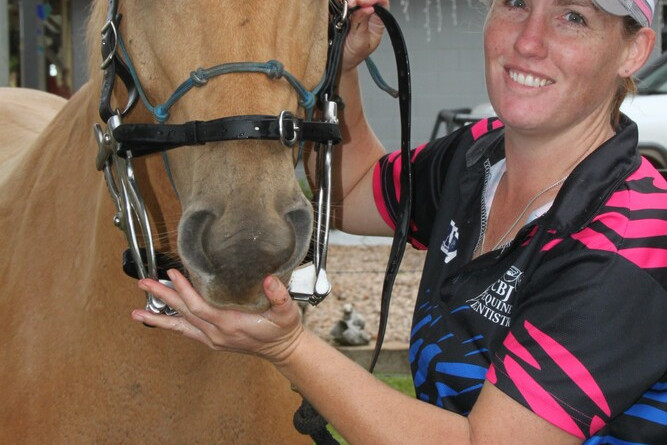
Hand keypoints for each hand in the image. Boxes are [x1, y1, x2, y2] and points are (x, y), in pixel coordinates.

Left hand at [131, 270, 304, 363]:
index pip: (199, 306)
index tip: (173, 274)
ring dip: (158, 316)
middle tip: (144, 283)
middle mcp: (216, 333)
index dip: (184, 291)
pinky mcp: (211, 340)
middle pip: (183, 313)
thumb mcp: (287, 312)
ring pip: (180, 325)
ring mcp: (212, 338)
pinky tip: (157, 319)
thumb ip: (279, 296)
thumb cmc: (283, 329)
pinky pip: (186, 331)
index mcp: (230, 324)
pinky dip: (170, 325)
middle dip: (162, 297)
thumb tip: (270, 279)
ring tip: (136, 312)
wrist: (283, 350)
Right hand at [342, 0, 388, 71]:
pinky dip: (341, 2)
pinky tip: (340, 6)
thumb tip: (368, 8)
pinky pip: (342, 2)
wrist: (339, 61)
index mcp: (377, 21)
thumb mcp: (360, 42)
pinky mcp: (343, 11)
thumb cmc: (353, 55)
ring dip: (349, 0)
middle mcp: (367, 13)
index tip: (364, 3)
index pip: (382, 3)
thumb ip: (362, 24)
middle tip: (352, 3)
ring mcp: (355, 11)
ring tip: (346, 6)